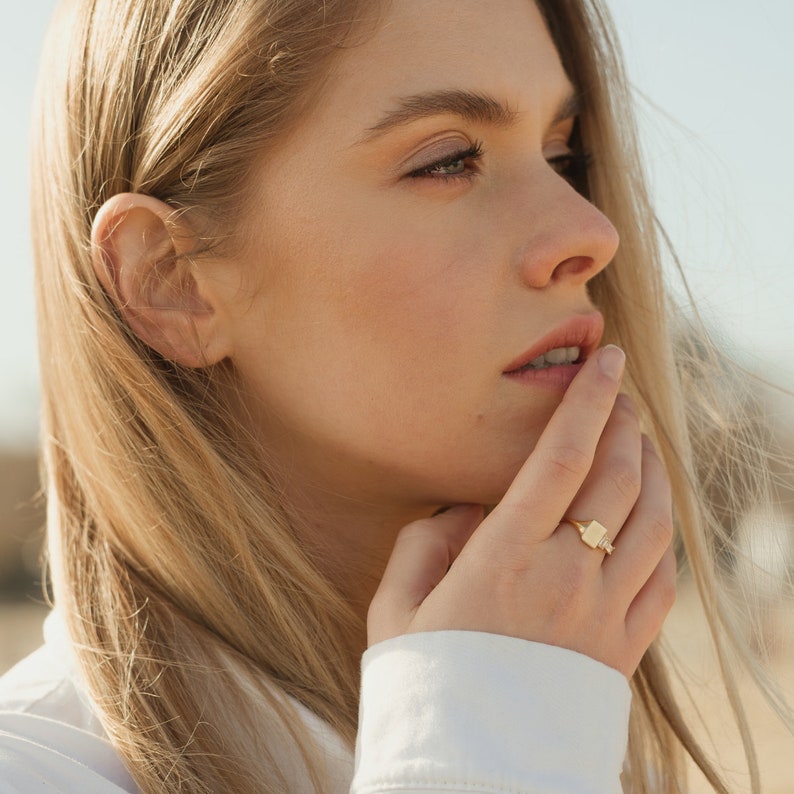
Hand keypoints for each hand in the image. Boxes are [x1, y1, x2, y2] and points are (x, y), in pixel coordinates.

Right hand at [367, 345, 675, 677]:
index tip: (607, 360)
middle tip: (618, 396)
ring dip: (652, 469)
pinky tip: (648, 515)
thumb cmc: (426, 681)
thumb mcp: (398, 607)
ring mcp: (604, 615)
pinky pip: (662, 576)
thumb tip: (467, 505)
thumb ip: (425, 540)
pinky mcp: (624, 649)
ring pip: (652, 520)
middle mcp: (565, 577)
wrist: (472, 772)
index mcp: (504, 558)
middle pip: (617, 477)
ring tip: (639, 442)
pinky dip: (662, 533)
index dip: (587, 401)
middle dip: (624, 423)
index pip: (560, 457)